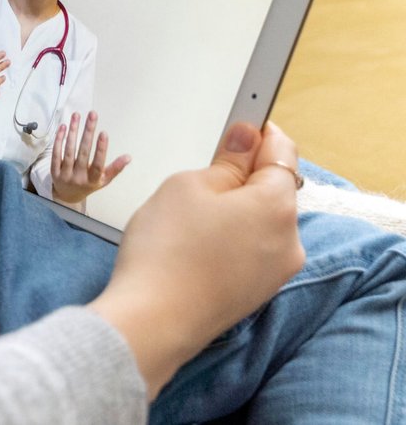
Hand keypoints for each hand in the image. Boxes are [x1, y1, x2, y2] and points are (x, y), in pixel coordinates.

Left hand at [49, 111, 131, 205]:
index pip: (97, 164)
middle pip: (83, 152)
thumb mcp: (104, 180)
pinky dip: (59, 139)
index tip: (104, 133)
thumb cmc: (89, 184)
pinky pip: (56, 152)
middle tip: (92, 115)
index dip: (101, 149)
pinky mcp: (54, 170)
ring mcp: (65, 173)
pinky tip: (64, 127)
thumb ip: (115, 168)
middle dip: (88, 132)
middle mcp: (78, 177)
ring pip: (69, 150)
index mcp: (93, 180)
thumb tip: (128, 157)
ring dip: (73, 131)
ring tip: (77, 116)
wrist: (67, 196)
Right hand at [89, 121, 304, 398]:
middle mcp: (290, 240)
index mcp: (278, 205)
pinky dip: (229, 238)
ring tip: (187, 218)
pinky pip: (251, 249)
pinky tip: (193, 244)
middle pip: (272, 189)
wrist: (153, 320)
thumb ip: (226, 160)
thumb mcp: (188, 184)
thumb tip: (247, 137)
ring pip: (260, 221)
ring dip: (234, 210)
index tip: (241, 124)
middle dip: (241, 177)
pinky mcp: (258, 291)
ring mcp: (276, 271)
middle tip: (196, 178)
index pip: (282, 152)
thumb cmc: (166, 250)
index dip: (260, 133)